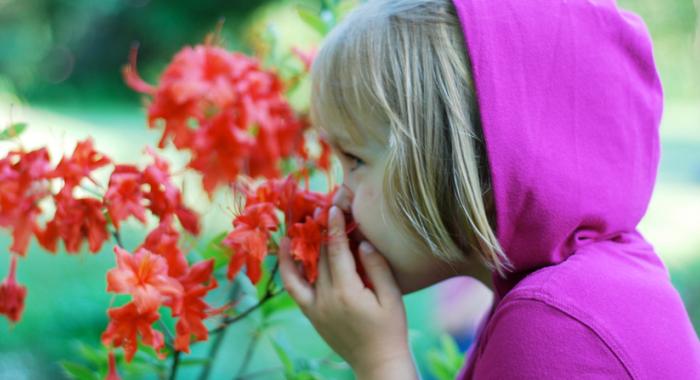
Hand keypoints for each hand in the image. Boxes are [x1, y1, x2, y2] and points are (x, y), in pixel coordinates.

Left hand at [278, 206, 416, 378]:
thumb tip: (362, 242)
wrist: (377, 362)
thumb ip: (377, 268)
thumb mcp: (392, 298)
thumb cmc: (390, 330)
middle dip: (322, 231)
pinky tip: (287, 251)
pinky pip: (293, 287)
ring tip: (301, 224)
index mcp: (347, 292)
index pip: (337, 251)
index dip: (334, 227)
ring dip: (304, 245)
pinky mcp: (311, 314)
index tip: (333, 208)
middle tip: (323, 210)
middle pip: (321, 256)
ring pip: (306, 268)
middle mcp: (326, 298)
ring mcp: (315, 307)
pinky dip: (287, 268)